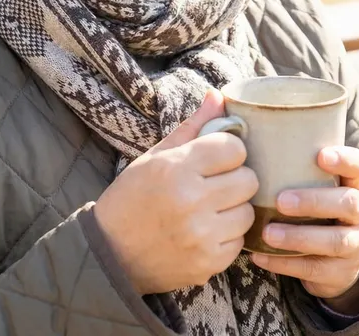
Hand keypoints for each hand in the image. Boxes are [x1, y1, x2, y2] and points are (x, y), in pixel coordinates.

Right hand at [93, 89, 258, 295]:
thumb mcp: (156, 156)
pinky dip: (227, 235)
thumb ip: (192, 127)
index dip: (228, 150)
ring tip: (211, 208)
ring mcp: (201, 235)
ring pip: (247, 212)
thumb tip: (218, 96)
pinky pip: (239, 242)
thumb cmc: (132, 196)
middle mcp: (192, 201)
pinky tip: (206, 231)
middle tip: (215, 183)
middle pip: (248, 179)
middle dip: (235, 178)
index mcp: (176, 168)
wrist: (110, 252)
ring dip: (234, 208)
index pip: (234, 148)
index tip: (216, 157)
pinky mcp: (208, 263)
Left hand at [251, 146, 358, 308]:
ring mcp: (354, 243)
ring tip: (268, 234)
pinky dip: (285, 263)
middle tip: (281, 200)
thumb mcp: (308, 178)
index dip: (344, 160)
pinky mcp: (340, 272)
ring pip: (335, 241)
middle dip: (315, 201)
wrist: (335, 254)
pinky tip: (259, 256)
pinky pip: (315, 269)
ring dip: (299, 237)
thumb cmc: (308, 197)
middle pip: (349, 203)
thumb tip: (226, 107)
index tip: (320, 155)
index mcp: (352, 182)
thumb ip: (283, 152)